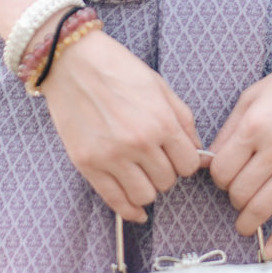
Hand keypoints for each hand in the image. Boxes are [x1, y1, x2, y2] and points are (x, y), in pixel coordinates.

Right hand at [40, 29, 203, 222]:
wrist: (72, 62)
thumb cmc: (119, 70)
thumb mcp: (160, 86)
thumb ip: (183, 120)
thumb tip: (199, 152)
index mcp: (161, 121)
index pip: (189, 164)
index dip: (186, 162)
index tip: (177, 156)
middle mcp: (139, 143)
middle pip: (167, 182)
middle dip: (166, 173)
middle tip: (156, 161)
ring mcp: (112, 157)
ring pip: (144, 196)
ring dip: (148, 189)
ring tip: (142, 174)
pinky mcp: (88, 165)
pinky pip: (115, 201)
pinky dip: (129, 210)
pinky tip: (135, 210)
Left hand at [207, 39, 271, 255]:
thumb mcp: (254, 95)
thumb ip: (230, 129)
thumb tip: (210, 161)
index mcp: (254, 126)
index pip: (221, 172)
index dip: (218, 178)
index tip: (224, 175)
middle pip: (239, 193)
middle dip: (232, 197)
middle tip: (237, 191)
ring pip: (262, 208)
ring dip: (247, 222)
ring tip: (244, 224)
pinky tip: (269, 250)